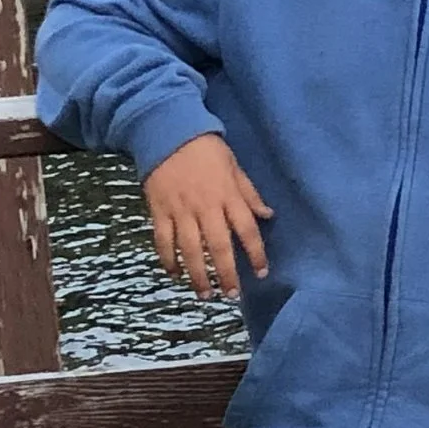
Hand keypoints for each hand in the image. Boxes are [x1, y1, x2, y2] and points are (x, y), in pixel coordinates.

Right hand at [142, 135, 273, 299]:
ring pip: (191, 250)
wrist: (168, 131)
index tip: (261, 272)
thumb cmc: (205, 149)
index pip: (247, 230)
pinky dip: (168, 259)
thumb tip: (268, 215)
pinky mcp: (160, 211)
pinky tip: (174, 274)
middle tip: (231, 295)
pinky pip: (164, 241)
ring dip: (198, 275)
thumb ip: (249, 194)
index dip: (256, 254)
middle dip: (226, 274)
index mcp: (228, 195)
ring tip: (206, 294)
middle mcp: (206, 207)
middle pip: (219, 247)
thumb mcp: (235, 166)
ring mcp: (181, 210)